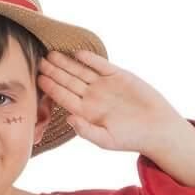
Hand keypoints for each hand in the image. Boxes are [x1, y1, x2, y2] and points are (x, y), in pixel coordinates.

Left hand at [36, 48, 187, 155]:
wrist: (156, 128)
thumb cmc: (131, 139)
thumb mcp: (106, 140)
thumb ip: (86, 131)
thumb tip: (68, 119)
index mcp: (86, 112)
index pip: (63, 97)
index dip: (51, 88)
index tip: (38, 79)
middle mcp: (92, 97)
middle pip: (69, 81)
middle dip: (54, 71)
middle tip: (39, 61)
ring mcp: (104, 85)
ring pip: (81, 71)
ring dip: (67, 63)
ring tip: (52, 54)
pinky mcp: (118, 75)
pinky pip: (101, 65)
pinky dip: (90, 59)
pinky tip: (77, 53)